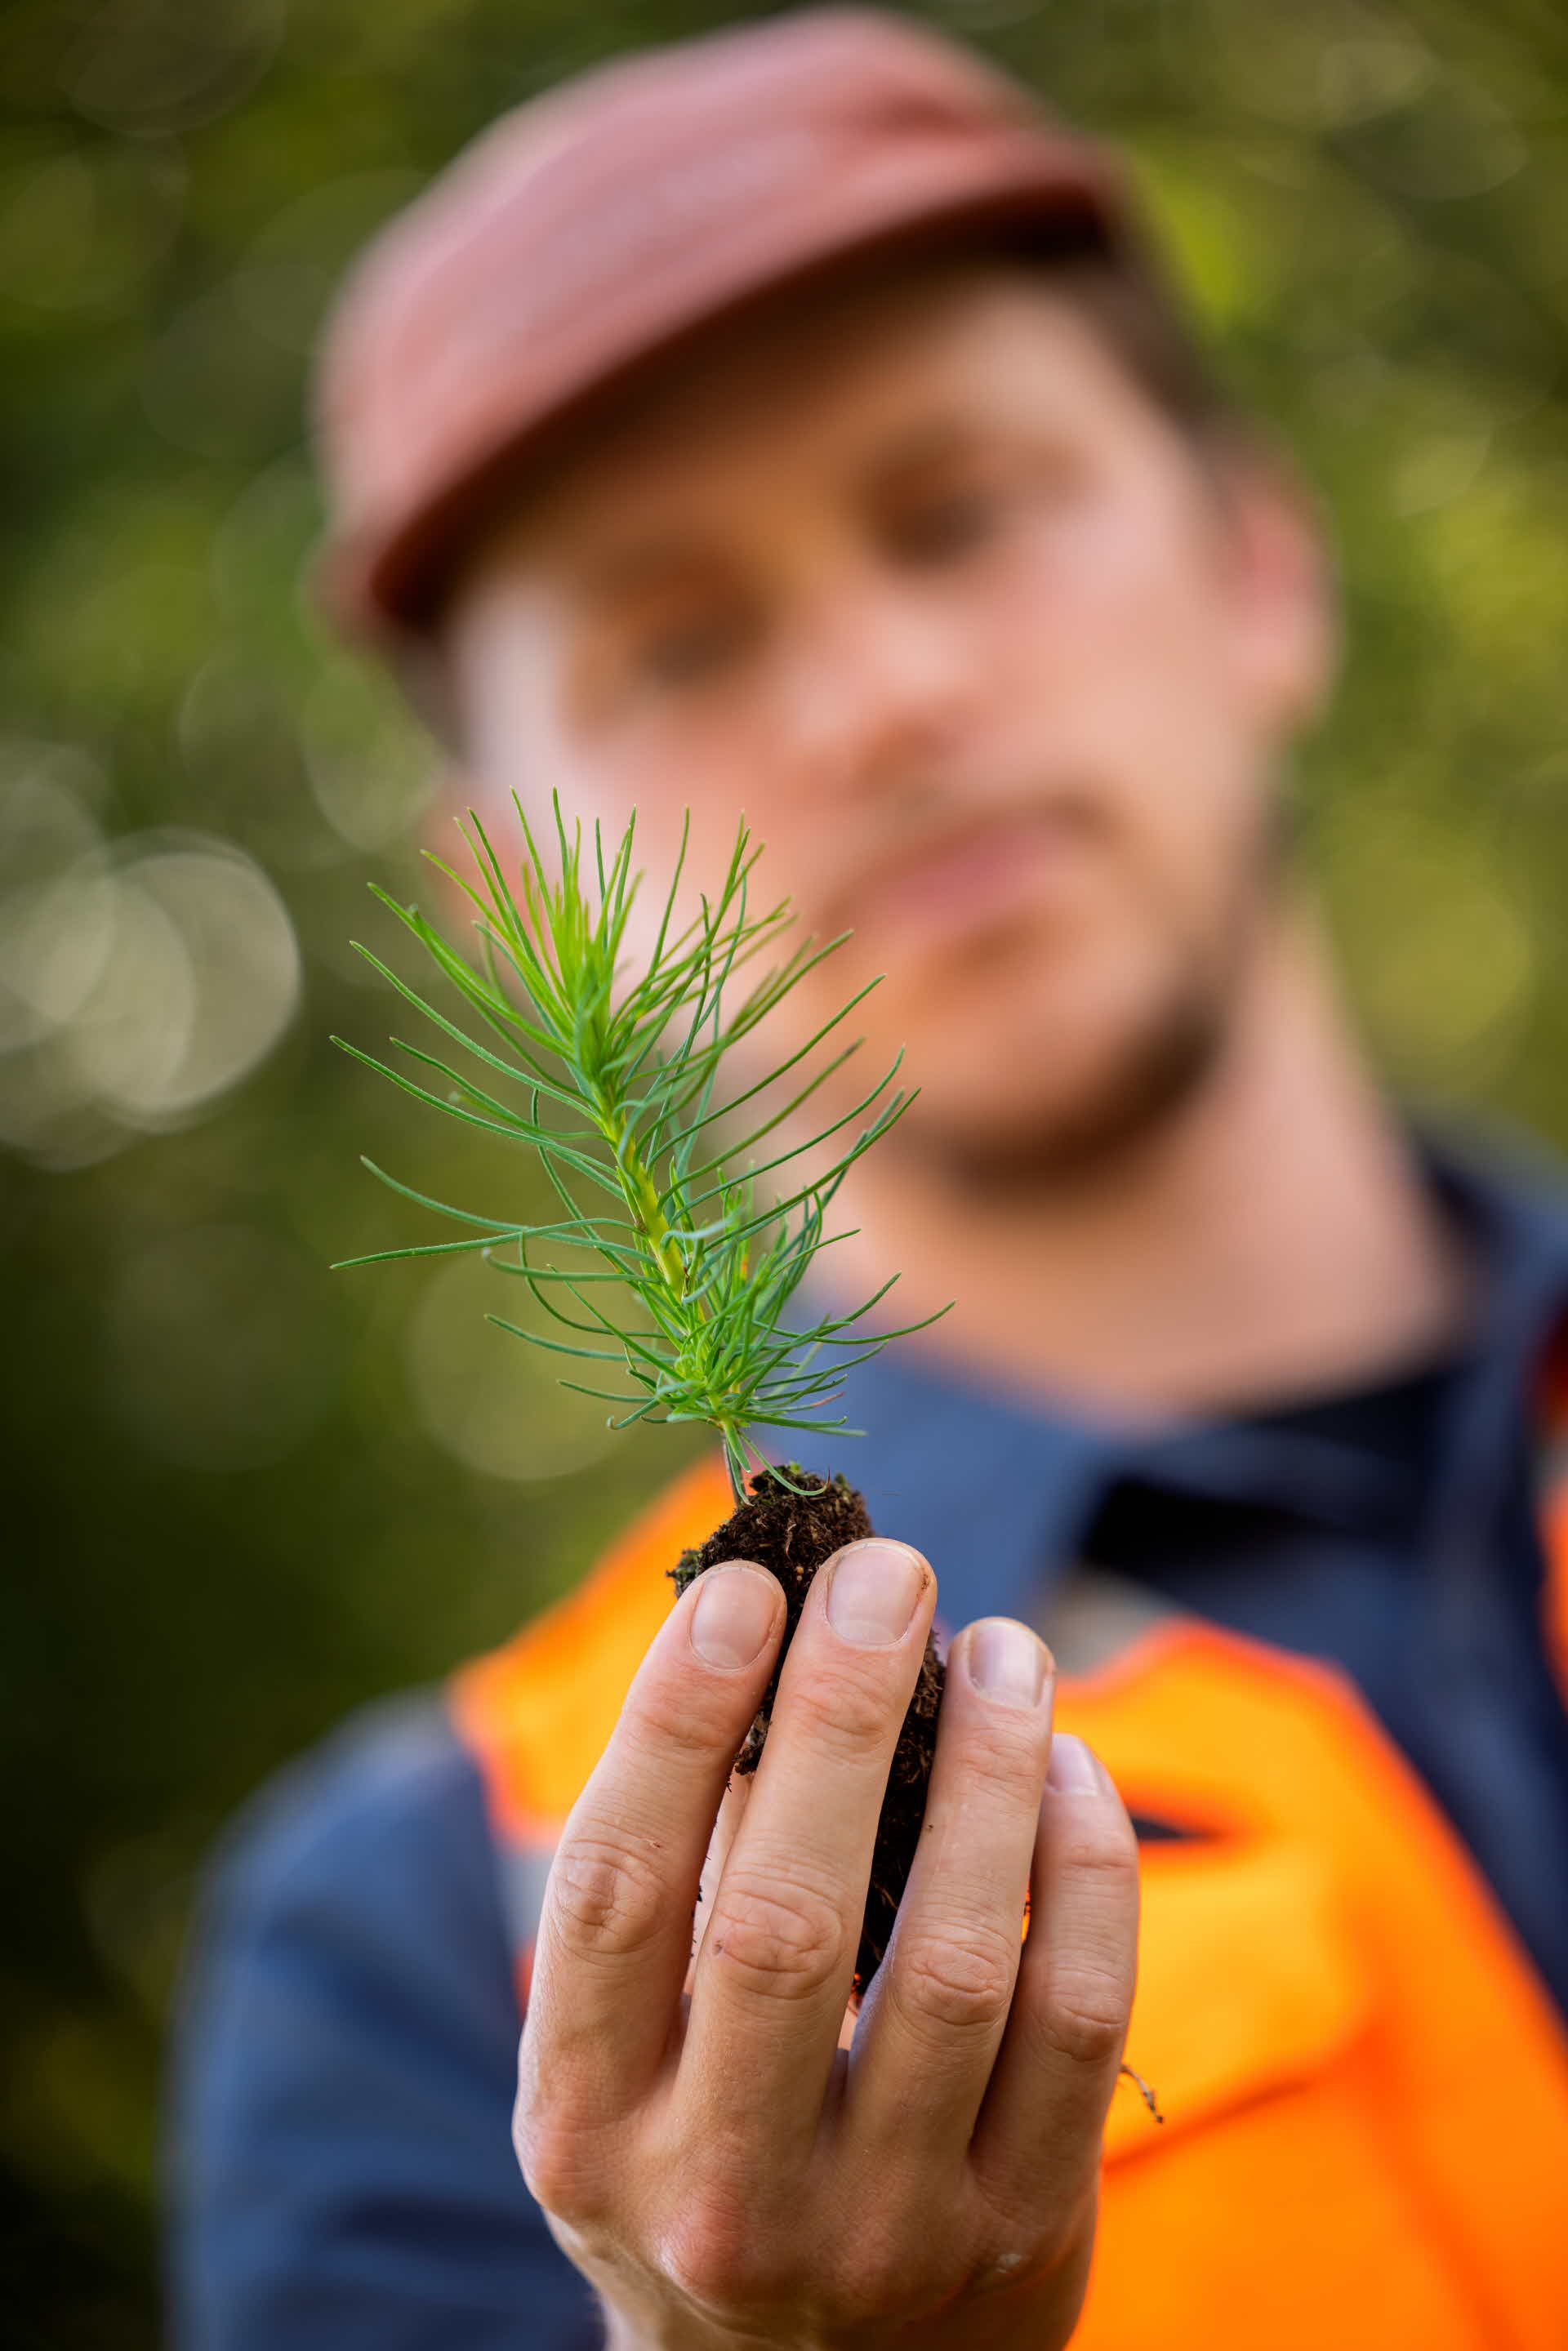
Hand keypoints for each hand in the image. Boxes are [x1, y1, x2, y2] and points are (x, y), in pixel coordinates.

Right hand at [514, 1536, 1139, 2350]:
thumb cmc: (695, 2155)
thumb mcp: (621, 2060)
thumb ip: (668, 1885)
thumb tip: (767, 1645)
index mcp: (587, 2123)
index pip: (616, 1892)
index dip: (678, 1723)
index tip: (746, 1588)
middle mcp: (719, 2190)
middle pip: (785, 1919)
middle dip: (841, 1715)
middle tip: (886, 1570)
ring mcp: (882, 2229)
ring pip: (954, 1960)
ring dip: (985, 1771)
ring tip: (1002, 1644)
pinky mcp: (1023, 2237)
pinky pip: (1076, 2021)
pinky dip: (1083, 1869)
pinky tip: (1065, 1764)